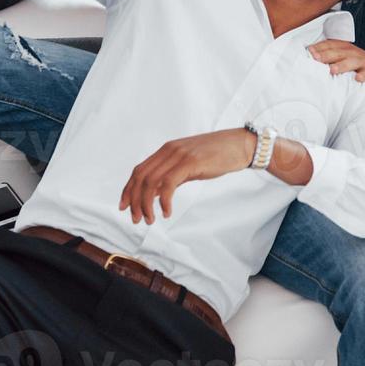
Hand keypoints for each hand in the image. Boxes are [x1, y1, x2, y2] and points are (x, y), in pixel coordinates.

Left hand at [118, 128, 256, 223]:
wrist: (240, 145)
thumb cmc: (217, 156)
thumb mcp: (189, 165)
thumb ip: (172, 175)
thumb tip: (154, 193)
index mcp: (167, 150)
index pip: (139, 170)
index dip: (128, 189)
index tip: (124, 206)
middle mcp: (169, 150)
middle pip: (141, 176)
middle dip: (134, 200)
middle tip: (136, 219)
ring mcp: (179, 155)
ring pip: (151, 181)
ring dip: (146, 204)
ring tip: (150, 220)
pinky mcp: (190, 162)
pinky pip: (168, 184)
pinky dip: (163, 201)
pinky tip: (166, 212)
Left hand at [307, 40, 364, 87]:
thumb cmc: (353, 63)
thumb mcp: (342, 57)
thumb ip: (327, 57)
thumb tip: (307, 60)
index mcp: (343, 48)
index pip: (330, 45)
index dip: (320, 47)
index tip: (309, 51)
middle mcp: (352, 53)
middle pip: (338, 52)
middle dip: (327, 55)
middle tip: (316, 59)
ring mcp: (362, 62)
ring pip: (352, 62)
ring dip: (342, 65)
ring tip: (332, 70)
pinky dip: (363, 75)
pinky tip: (357, 78)